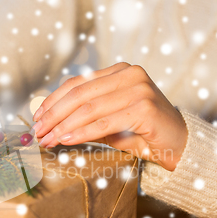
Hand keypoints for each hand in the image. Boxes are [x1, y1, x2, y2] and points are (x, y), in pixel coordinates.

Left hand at [32, 63, 187, 170]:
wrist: (179, 145)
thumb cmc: (142, 133)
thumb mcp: (109, 122)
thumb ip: (84, 117)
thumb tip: (50, 122)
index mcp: (119, 72)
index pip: (77, 83)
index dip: (53, 100)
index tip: (37, 118)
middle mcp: (129, 75)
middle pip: (79, 93)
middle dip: (54, 114)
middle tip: (38, 132)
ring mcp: (138, 89)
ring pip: (89, 108)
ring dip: (63, 126)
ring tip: (48, 140)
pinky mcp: (144, 108)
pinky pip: (104, 122)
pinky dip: (81, 132)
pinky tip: (66, 140)